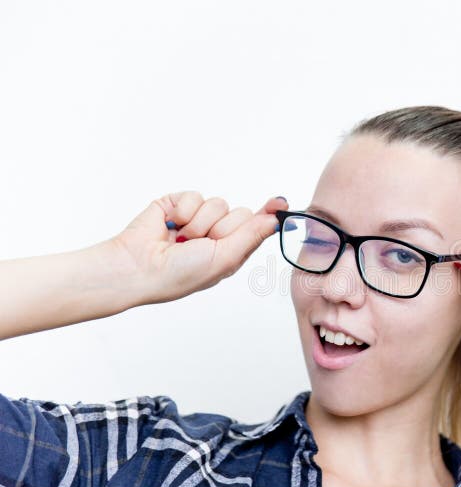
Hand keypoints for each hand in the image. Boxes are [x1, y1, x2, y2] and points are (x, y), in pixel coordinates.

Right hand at [108, 191, 287, 304]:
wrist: (138, 267)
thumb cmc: (179, 274)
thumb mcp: (223, 259)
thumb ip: (251, 236)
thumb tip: (275, 220)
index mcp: (230, 251)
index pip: (256, 228)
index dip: (268, 215)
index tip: (280, 202)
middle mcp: (216, 233)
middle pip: (241, 214)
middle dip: (223, 229)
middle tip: (202, 245)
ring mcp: (197, 218)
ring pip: (218, 204)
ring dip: (200, 224)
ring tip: (181, 240)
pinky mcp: (177, 203)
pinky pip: (195, 196)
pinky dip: (183, 212)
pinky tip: (170, 226)